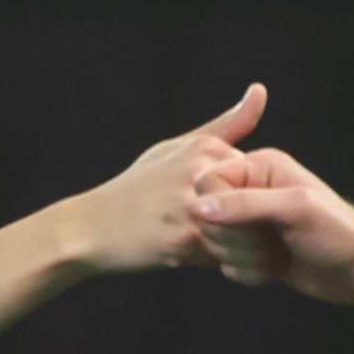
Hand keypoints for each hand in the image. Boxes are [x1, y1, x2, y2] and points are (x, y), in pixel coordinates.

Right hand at [72, 85, 266, 270]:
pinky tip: (198, 256)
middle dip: (252, 224)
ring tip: (219, 244)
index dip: (253, 198)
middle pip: (257, 206)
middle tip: (231, 231)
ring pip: (247, 233)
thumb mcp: (178, 148)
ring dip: (240, 246)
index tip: (235, 209)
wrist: (91, 227)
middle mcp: (200, 172)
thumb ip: (227, 126)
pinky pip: (225, 256)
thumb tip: (260, 90)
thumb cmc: (139, 187)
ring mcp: (193, 205)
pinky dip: (218, 262)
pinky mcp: (185, 239)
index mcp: (204, 148)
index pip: (261, 176)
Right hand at [189, 147, 353, 303]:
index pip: (207, 183)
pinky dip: (250, 273)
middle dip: (237, 239)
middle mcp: (250, 191)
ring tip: (280, 253)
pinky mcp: (252, 251)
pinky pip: (227, 265)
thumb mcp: (293, 210)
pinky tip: (278, 268)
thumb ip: (244, 205)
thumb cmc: (337, 231)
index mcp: (258, 167)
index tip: (250, 223)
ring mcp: (250, 223)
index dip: (219, 210)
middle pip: (206, 218)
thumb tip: (199, 207)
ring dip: (247, 259)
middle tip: (273, 239)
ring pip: (215, 244)